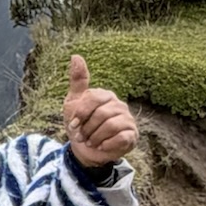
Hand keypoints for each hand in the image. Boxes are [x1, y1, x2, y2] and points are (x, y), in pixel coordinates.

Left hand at [63, 54, 138, 168]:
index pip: (93, 98)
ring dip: (94, 138)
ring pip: (110, 126)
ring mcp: (128, 120)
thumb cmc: (80, 124)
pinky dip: (106, 144)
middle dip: (86, 129)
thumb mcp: (73, 102)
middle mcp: (119, 105)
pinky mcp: (132, 135)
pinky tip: (101, 146)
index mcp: (105, 95)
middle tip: (81, 136)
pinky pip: (120, 138)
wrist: (86, 150)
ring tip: (90, 142)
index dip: (80, 113)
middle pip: (100, 114)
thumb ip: (77, 81)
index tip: (72, 124)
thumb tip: (76, 56)